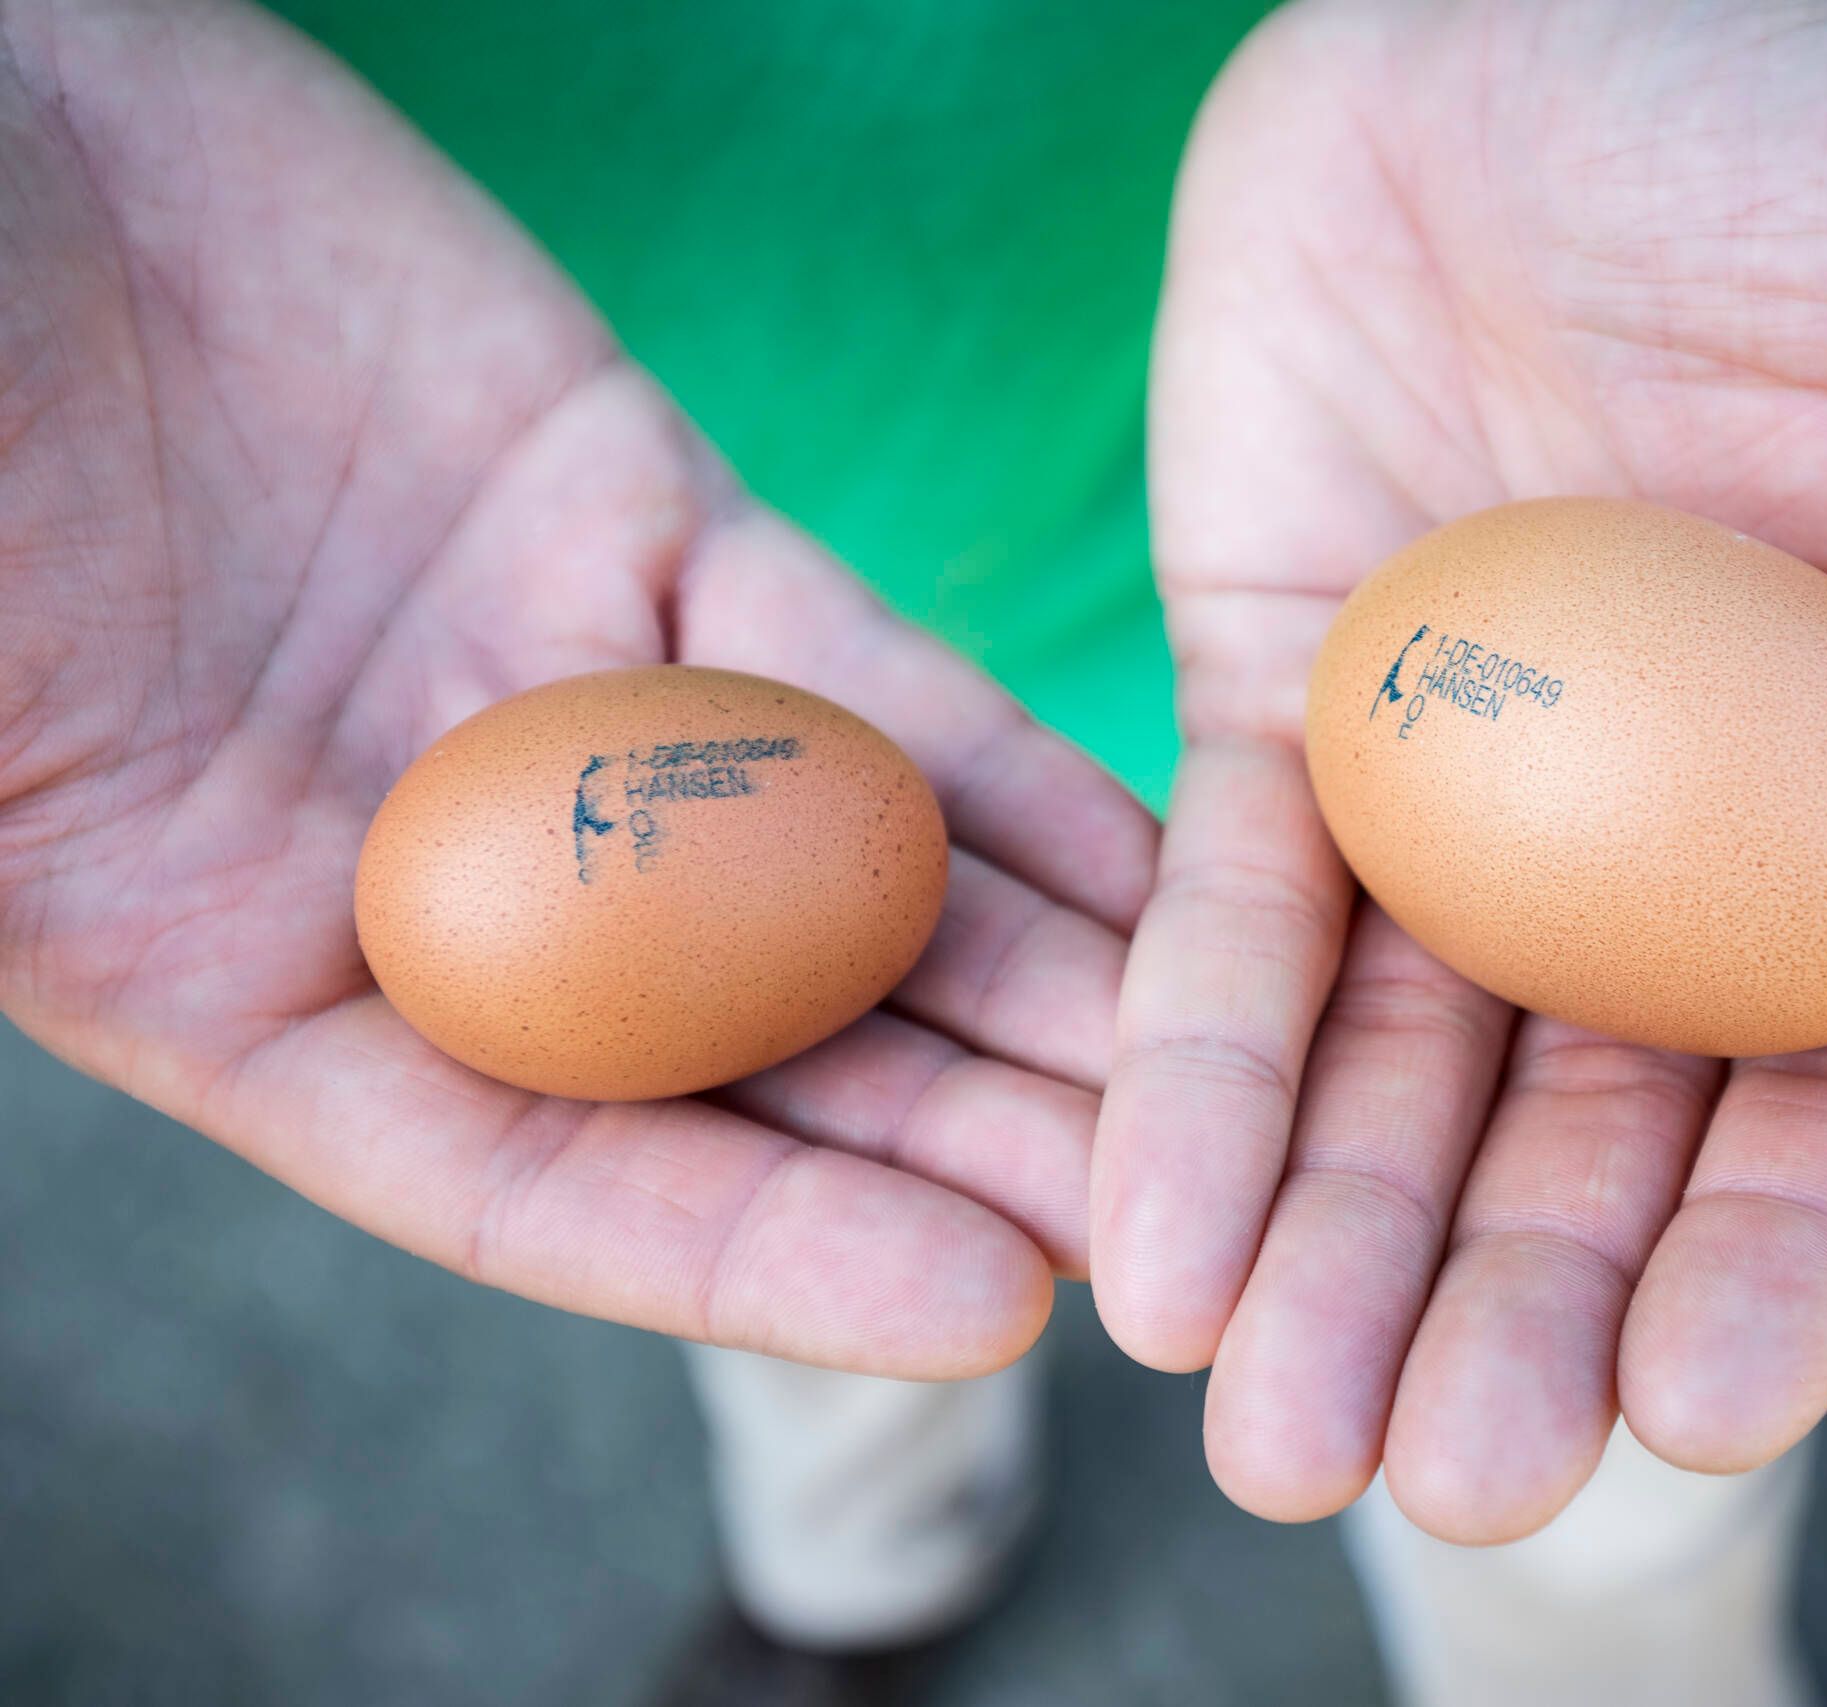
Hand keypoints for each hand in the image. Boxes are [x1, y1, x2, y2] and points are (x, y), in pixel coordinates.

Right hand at [0, 1, 1154, 1374]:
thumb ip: (75, 850)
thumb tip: (201, 982)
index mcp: (207, 951)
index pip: (529, 1173)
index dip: (762, 1255)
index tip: (981, 1308)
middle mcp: (412, 849)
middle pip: (732, 1050)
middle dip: (954, 1136)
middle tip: (1173, 1212)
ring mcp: (543, 679)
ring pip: (825, 869)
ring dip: (1023, 976)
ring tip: (1207, 1064)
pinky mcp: (636, 510)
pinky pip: (851, 667)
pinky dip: (995, 766)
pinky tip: (1151, 857)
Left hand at [1095, 0, 1826, 1537]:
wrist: (1507, 4)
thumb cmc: (1804, 121)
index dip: (1783, 1253)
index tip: (1697, 1406)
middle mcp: (1659, 833)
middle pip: (1593, 1133)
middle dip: (1519, 1314)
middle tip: (1443, 1481)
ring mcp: (1460, 790)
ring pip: (1395, 1079)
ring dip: (1333, 1263)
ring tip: (1266, 1440)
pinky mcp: (1278, 714)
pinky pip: (1227, 927)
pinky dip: (1191, 1082)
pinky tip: (1146, 1244)